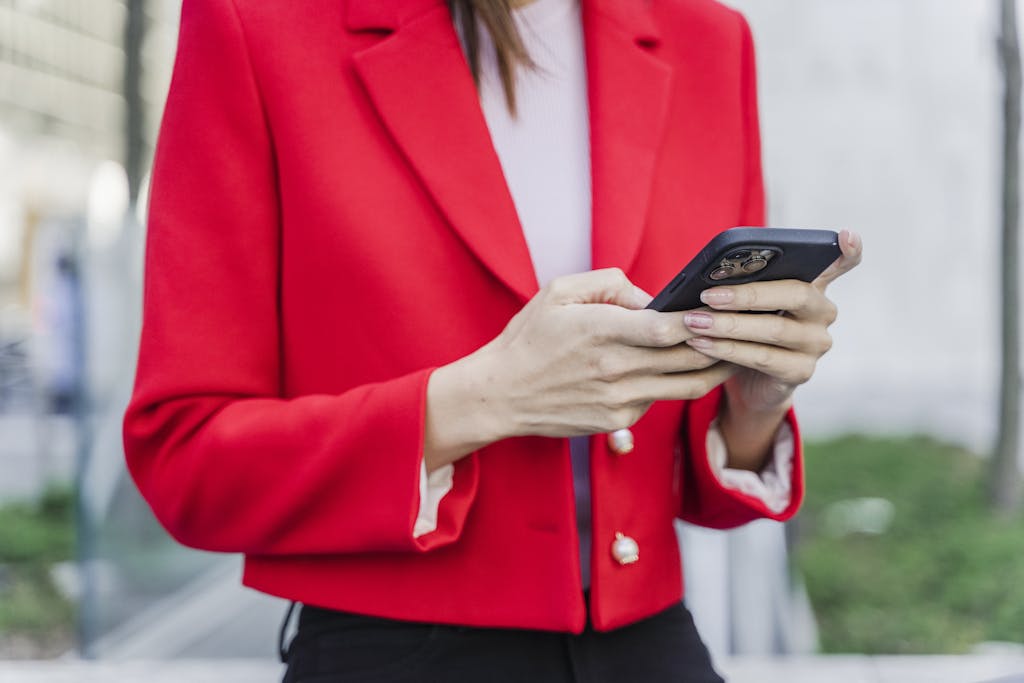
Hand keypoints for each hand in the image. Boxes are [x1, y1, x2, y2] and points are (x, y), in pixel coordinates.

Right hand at [424, 268, 736, 470]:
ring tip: (734, 352)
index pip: (666, 328)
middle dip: (722, 343)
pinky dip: (675, 384)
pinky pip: (659, 400)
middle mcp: (614, 369)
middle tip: (746, 329)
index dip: (701, 319)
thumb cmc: (528, 339)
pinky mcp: (617, 421)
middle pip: (689, 359)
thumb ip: (609, 284)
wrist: (500, 395)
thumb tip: (651, 298)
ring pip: (686, 386)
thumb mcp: (559, 292)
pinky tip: (684, 369)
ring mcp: (619, 400)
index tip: (723, 308)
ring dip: (714, 369)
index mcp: (601, 331)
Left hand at [679, 230, 862, 470]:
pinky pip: (762, 357)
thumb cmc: (745, 328)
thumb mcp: (746, 304)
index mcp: (814, 285)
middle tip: (707, 295)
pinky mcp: (801, 372)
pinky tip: (701, 343)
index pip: (841, 263)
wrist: (748, 381)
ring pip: (774, 329)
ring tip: (693, 321)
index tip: (847, 234)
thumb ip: (745, 282)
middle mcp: (824, 312)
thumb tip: (712, 271)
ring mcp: (817, 344)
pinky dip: (727, 349)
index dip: (848, 250)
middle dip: (747, 294)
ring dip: (728, 325)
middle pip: (795, 294)